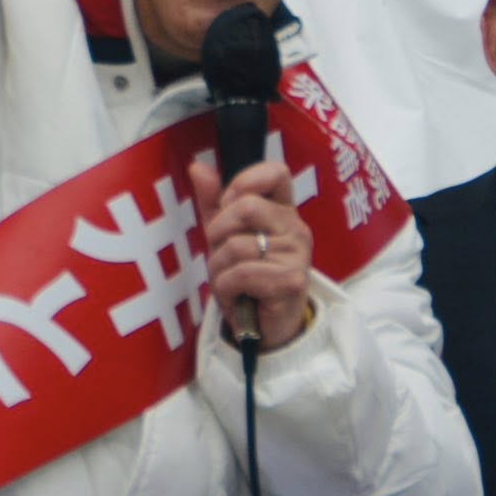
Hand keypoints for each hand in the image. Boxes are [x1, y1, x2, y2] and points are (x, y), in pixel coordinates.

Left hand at [190, 158, 313, 350]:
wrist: (261, 328)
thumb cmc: (244, 278)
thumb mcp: (224, 235)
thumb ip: (213, 201)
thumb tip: (198, 166)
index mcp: (282, 211)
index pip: (275, 172)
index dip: (243, 182)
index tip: (229, 205)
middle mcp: (296, 228)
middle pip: (246, 206)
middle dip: (218, 232)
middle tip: (222, 254)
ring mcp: (297, 255)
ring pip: (237, 245)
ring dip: (219, 268)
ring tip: (230, 282)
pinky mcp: (292, 281)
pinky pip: (241, 273)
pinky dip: (226, 288)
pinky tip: (236, 296)